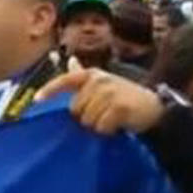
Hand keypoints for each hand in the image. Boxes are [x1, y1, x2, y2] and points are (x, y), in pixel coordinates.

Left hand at [34, 57, 164, 134]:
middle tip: (104, 113)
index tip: (36, 100)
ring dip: (98, 125)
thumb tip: (71, 61)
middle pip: (75, 110)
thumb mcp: (104, 83)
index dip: (49, 90)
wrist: (156, 106)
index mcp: (92, 75)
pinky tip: (119, 125)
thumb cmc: (125, 96)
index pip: (65, 80)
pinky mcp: (118, 108)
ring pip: (87, 121)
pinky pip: (101, 127)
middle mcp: (99, 81)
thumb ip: (84, 76)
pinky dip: (108, 131)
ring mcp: (109, 93)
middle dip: (86, 117)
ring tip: (112, 118)